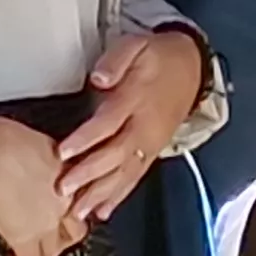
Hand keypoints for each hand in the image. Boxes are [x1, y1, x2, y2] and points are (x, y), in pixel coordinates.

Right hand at [0, 114, 87, 255]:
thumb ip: (52, 162)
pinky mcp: (25, 237)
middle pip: (74, 231)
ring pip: (54, 250)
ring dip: (46, 254)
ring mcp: (46, 224)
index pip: (84, 204)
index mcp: (74, 180)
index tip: (68, 215)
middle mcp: (65, 205)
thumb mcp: (44, 145)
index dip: (76, 212)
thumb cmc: (10, 140)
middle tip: (52, 240)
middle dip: (65, 237)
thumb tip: (46, 164)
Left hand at [58, 28, 207, 222]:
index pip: (109, 122)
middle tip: (63, 189)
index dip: (86, 139)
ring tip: (79, 211)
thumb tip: (99, 78)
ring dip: (101, 193)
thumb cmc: (158, 57)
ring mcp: (150, 141)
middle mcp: (145, 125)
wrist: (191, 68)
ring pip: (125, 172)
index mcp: (137, 98)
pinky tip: (103, 210)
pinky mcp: (153, 151)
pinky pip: (136, 176)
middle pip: (116, 154)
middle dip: (89, 175)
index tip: (63, 152)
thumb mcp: (136, 44)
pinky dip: (119, 196)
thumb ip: (115, 60)